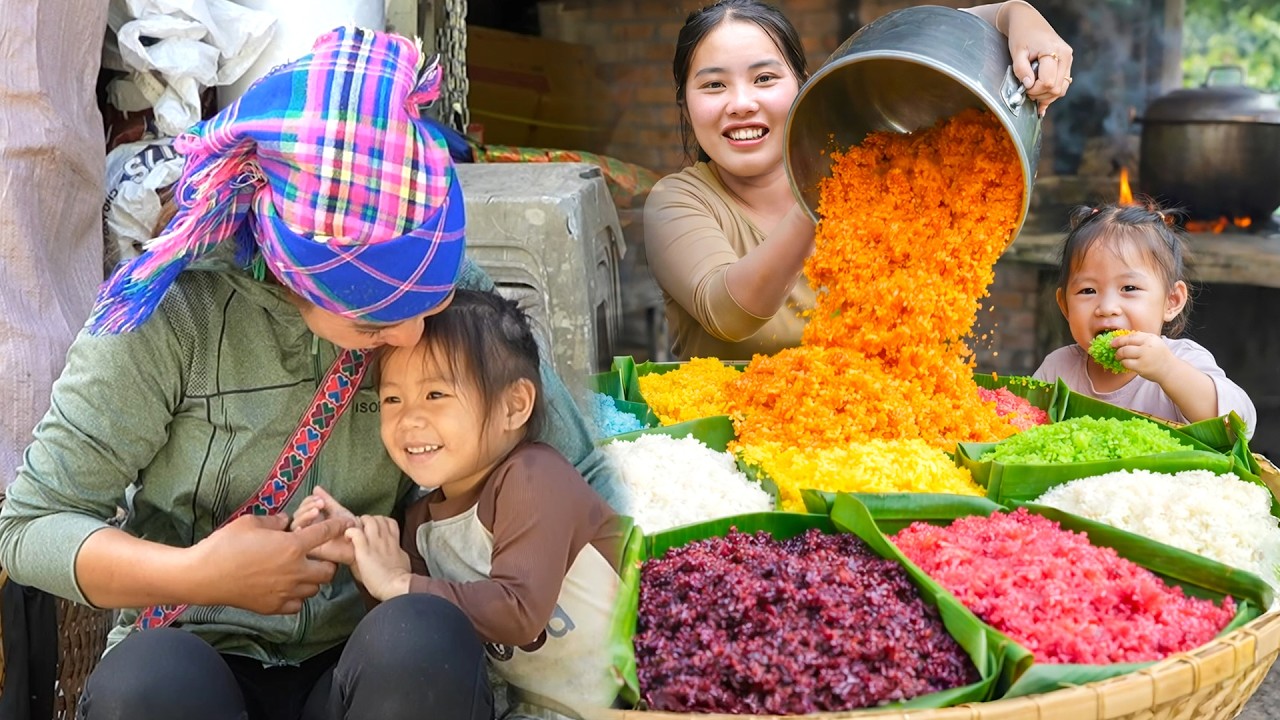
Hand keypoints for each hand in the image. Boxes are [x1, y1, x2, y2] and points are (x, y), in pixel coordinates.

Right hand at [189, 513, 351, 614]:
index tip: (345, 525)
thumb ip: (274, 521)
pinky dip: (297, 597)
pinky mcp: (274, 607)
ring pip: (314, 589)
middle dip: (327, 562)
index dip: (337, 527)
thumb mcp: (251, 522)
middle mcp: (295, 571)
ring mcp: (285, 592)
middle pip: (329, 570)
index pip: (325, 534)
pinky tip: (286, 588)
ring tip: (301, 572)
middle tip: (317, 556)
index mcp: (292, 546)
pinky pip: (297, 605)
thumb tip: (285, 521)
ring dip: (313, 580)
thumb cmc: (226, 544)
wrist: (204, 576)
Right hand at [292, 486, 357, 564]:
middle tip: (321, 504)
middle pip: (296, 516)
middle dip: (306, 507)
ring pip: (295, 527)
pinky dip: (298, 532)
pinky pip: (298, 543)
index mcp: (313, 520)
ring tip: (316, 511)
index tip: (320, 499)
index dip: (308, 501)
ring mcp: (308, 540)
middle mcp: (309, 529)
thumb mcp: (338, 510)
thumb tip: (316, 487)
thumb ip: (327, 500)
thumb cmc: (350, 527)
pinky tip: (303, 527)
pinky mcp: (310, 550)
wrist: (360, 540)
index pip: (303, 508)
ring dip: (303, 516)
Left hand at [347, 515, 411, 600]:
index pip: (388, 521)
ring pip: (367, 520)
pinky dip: (350, 532)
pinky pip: (355, 532)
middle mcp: (385, 538)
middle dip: (367, 521)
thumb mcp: (402, 559)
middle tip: (361, 530)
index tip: (374, 529)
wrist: (396, 585)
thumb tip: (394, 549)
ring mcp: (374, 543)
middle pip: (377, 518)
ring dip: (358, 524)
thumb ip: (395, 550)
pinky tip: (348, 538)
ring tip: (353, 533)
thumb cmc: (399, 578)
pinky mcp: (364, 550)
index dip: (380, 522)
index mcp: (394, 541)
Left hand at [1004, 1, 1073, 115]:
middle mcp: (1065, 56)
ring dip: (1047, 95)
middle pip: (1057, 88)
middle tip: (1027, 91)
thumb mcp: (1017, 52)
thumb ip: (1021, 69)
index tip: (1024, 88)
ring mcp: (1068, 60)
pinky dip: (1051, 92)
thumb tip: (1028, 85)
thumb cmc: (1022, 34)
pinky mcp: (1066, 63)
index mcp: (1054, 51)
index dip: (1034, 90)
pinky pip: (1063, 84)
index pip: (1048, 82)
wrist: (1028, 21)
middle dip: (1040, 94)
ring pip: (1062, 89)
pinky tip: (1042, 99)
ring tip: (1033, 91)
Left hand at [1110, 331, 1177, 381]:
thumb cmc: (1159, 355)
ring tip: (1119, 357)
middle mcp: (1147, 346)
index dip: (1120, 339)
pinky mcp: (1141, 367)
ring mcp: (1144, 356)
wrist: (1169, 369)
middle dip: (1117, 347)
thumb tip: (1120, 339)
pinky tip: (1126, 363)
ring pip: (1124, 353)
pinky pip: (1126, 363)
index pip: (1131, 336)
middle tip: (1115, 351)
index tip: (1113, 342)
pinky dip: (1123, 363)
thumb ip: (1140, 339)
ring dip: (1119, 355)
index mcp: (1150, 338)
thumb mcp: (1153, 342)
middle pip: (1126, 344)